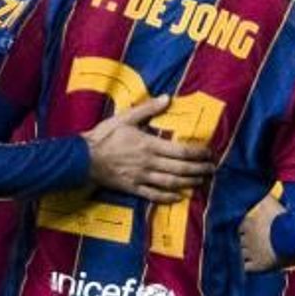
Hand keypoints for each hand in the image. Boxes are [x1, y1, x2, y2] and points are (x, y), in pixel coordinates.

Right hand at [83, 97, 216, 201]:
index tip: (209, 152)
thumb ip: (148, 109)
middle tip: (212, 168)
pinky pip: (154, 195)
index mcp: (148, 144)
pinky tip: (179, 197)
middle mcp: (148, 163)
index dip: (198, 152)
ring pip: (171, 183)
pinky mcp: (133, 188)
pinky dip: (168, 198)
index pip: (181, 150)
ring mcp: (141, 177)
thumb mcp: (125, 117)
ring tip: (201, 181)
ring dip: (189, 183)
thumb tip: (167, 97)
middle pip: (180, 169)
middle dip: (199, 169)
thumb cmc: (104, 136)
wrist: (82, 158)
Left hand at [239, 190, 286, 272]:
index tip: (253, 229)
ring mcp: (251, 253)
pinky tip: (256, 264)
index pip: (241, 226)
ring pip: (242, 253)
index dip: (247, 229)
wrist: (293, 238)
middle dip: (246, 241)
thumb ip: (265, 196)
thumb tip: (259, 189)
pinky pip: (247, 267)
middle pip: (241, 240)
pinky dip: (250, 266)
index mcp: (249, 223)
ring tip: (256, 253)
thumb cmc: (284, 219)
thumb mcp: (273, 203)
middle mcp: (247, 238)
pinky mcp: (258, 266)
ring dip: (247, 253)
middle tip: (256, 242)